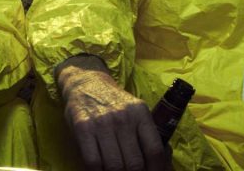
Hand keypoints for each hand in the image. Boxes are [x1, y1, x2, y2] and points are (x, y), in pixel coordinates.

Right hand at [56, 55, 168, 170]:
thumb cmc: (114, 103)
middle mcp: (123, 117)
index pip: (154, 150)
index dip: (156, 170)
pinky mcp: (83, 128)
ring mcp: (102, 123)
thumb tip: (160, 164)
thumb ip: (146, 133)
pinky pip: (93, 162)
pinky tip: (101, 169)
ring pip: (114, 166)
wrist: (86, 83)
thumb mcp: (135, 111)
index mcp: (141, 113)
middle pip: (134, 163)